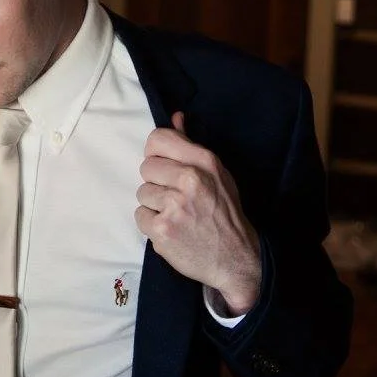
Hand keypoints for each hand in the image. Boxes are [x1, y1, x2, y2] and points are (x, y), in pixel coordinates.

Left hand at [135, 112, 260, 314]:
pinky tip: (171, 228)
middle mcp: (189, 180)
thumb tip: (176, 117)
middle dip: (157, 182)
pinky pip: (140, 215)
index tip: (164, 165)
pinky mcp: (162, 230)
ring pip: (142, 192)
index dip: (156, 153)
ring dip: (154, 204)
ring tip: (175, 214)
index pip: (158, 139)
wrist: (236, 258)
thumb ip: (192, 146)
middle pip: (146, 167)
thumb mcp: (218, 174)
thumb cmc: (225, 214)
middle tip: (175, 196)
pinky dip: (152, 224)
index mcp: (204, 163)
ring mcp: (174, 206)